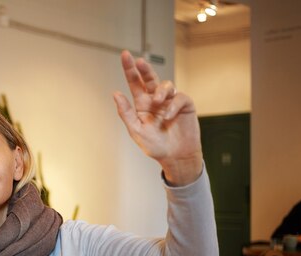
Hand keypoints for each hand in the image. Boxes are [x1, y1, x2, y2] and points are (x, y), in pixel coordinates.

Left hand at [113, 50, 202, 185]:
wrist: (175, 157)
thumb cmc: (155, 146)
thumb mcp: (136, 131)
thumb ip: (126, 112)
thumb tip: (115, 93)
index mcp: (142, 104)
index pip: (134, 83)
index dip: (130, 69)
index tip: (125, 54)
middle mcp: (156, 100)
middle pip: (149, 78)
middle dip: (144, 68)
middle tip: (138, 61)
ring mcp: (170, 102)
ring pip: (165, 85)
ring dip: (160, 90)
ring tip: (156, 101)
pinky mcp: (185, 106)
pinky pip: (180, 97)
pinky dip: (173, 105)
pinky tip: (169, 116)